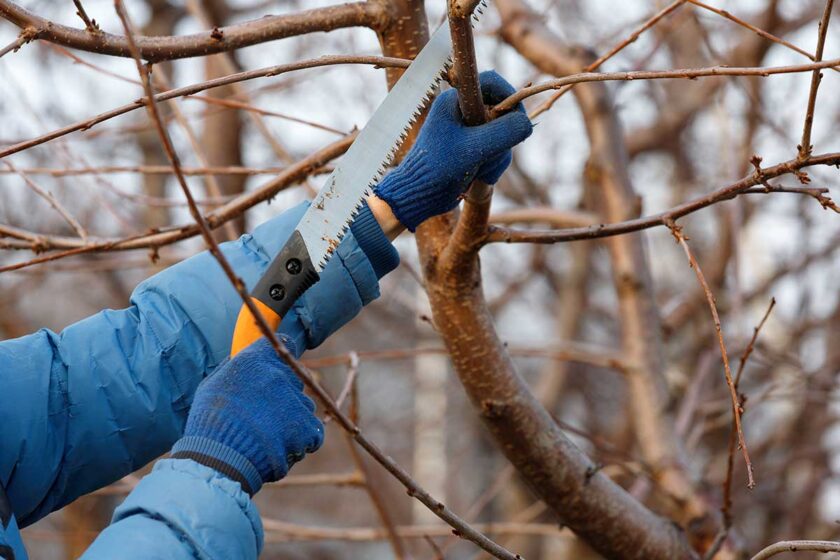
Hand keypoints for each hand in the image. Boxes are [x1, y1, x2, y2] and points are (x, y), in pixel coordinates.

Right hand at [171, 338, 322, 495]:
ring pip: (303, 406)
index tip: (279, 368)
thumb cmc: (209, 424)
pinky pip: (312, 431)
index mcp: (256, 361)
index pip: (284, 343)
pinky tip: (280, 449)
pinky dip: (301, 441)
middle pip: (293, 379)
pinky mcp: (308, 427)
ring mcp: (296, 401)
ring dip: (292, 419)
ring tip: (268, 437)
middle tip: (263, 416)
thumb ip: (232, 368)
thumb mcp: (211, 386)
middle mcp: (280, 375)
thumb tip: (242, 358)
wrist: (219, 460)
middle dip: (283, 394)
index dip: (282, 358)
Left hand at [373, 70, 532, 230]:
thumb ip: (503, 133)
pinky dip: (493, 164)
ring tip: (480, 170)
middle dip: (503, 137)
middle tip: (492, 154)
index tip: (518, 117)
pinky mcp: (472, 149)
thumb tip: (527, 123)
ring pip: (502, 135)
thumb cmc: (437, 169)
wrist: (417, 196)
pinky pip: (496, 151)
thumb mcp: (473, 149)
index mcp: (455, 101)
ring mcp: (468, 131)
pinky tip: (480, 176)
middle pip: (502, 112)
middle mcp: (462, 111)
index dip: (510, 95)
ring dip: (498, 155)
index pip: (492, 82)